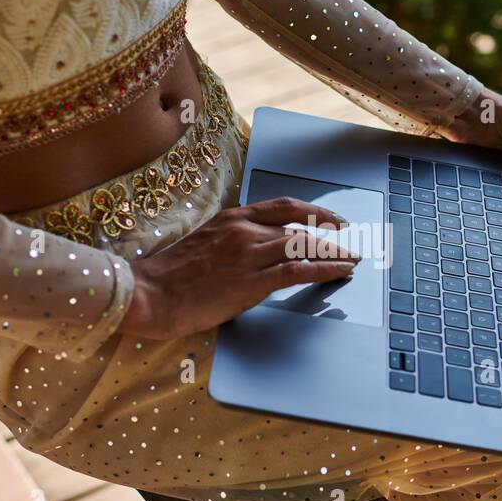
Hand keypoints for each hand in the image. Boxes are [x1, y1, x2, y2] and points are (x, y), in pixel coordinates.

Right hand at [120, 197, 359, 339]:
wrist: (150, 293)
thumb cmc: (171, 276)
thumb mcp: (204, 244)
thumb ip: (232, 242)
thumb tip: (258, 252)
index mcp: (232, 218)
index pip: (283, 206)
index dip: (313, 210)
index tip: (332, 218)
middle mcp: (244, 230)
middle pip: (299, 225)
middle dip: (330, 233)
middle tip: (349, 242)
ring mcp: (249, 254)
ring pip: (304, 244)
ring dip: (334, 252)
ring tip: (351, 259)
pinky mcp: (251, 280)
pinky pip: (299, 269)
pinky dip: (325, 269)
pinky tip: (340, 271)